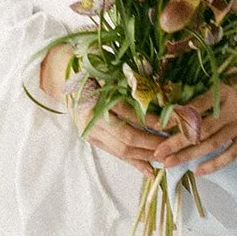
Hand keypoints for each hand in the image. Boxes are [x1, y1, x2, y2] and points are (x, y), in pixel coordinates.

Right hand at [39, 43, 168, 178]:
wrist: (62, 76)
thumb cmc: (88, 65)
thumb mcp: (107, 66)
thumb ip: (128, 77)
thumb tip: (159, 88)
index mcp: (95, 98)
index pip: (128, 115)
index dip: (152, 121)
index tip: (172, 122)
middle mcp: (91, 119)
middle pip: (127, 138)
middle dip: (153, 143)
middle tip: (175, 143)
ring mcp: (90, 131)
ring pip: (121, 150)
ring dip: (146, 155)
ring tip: (167, 155)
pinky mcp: (91, 138)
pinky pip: (115, 154)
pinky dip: (134, 162)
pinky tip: (149, 170)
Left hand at [149, 51, 236, 176]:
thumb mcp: (226, 73)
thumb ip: (205, 87)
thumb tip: (175, 104)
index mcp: (225, 88)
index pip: (196, 106)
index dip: (176, 118)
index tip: (157, 127)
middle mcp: (235, 108)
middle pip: (202, 130)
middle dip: (177, 143)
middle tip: (158, 154)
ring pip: (213, 144)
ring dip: (189, 155)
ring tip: (169, 164)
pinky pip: (231, 154)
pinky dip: (214, 164)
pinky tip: (197, 171)